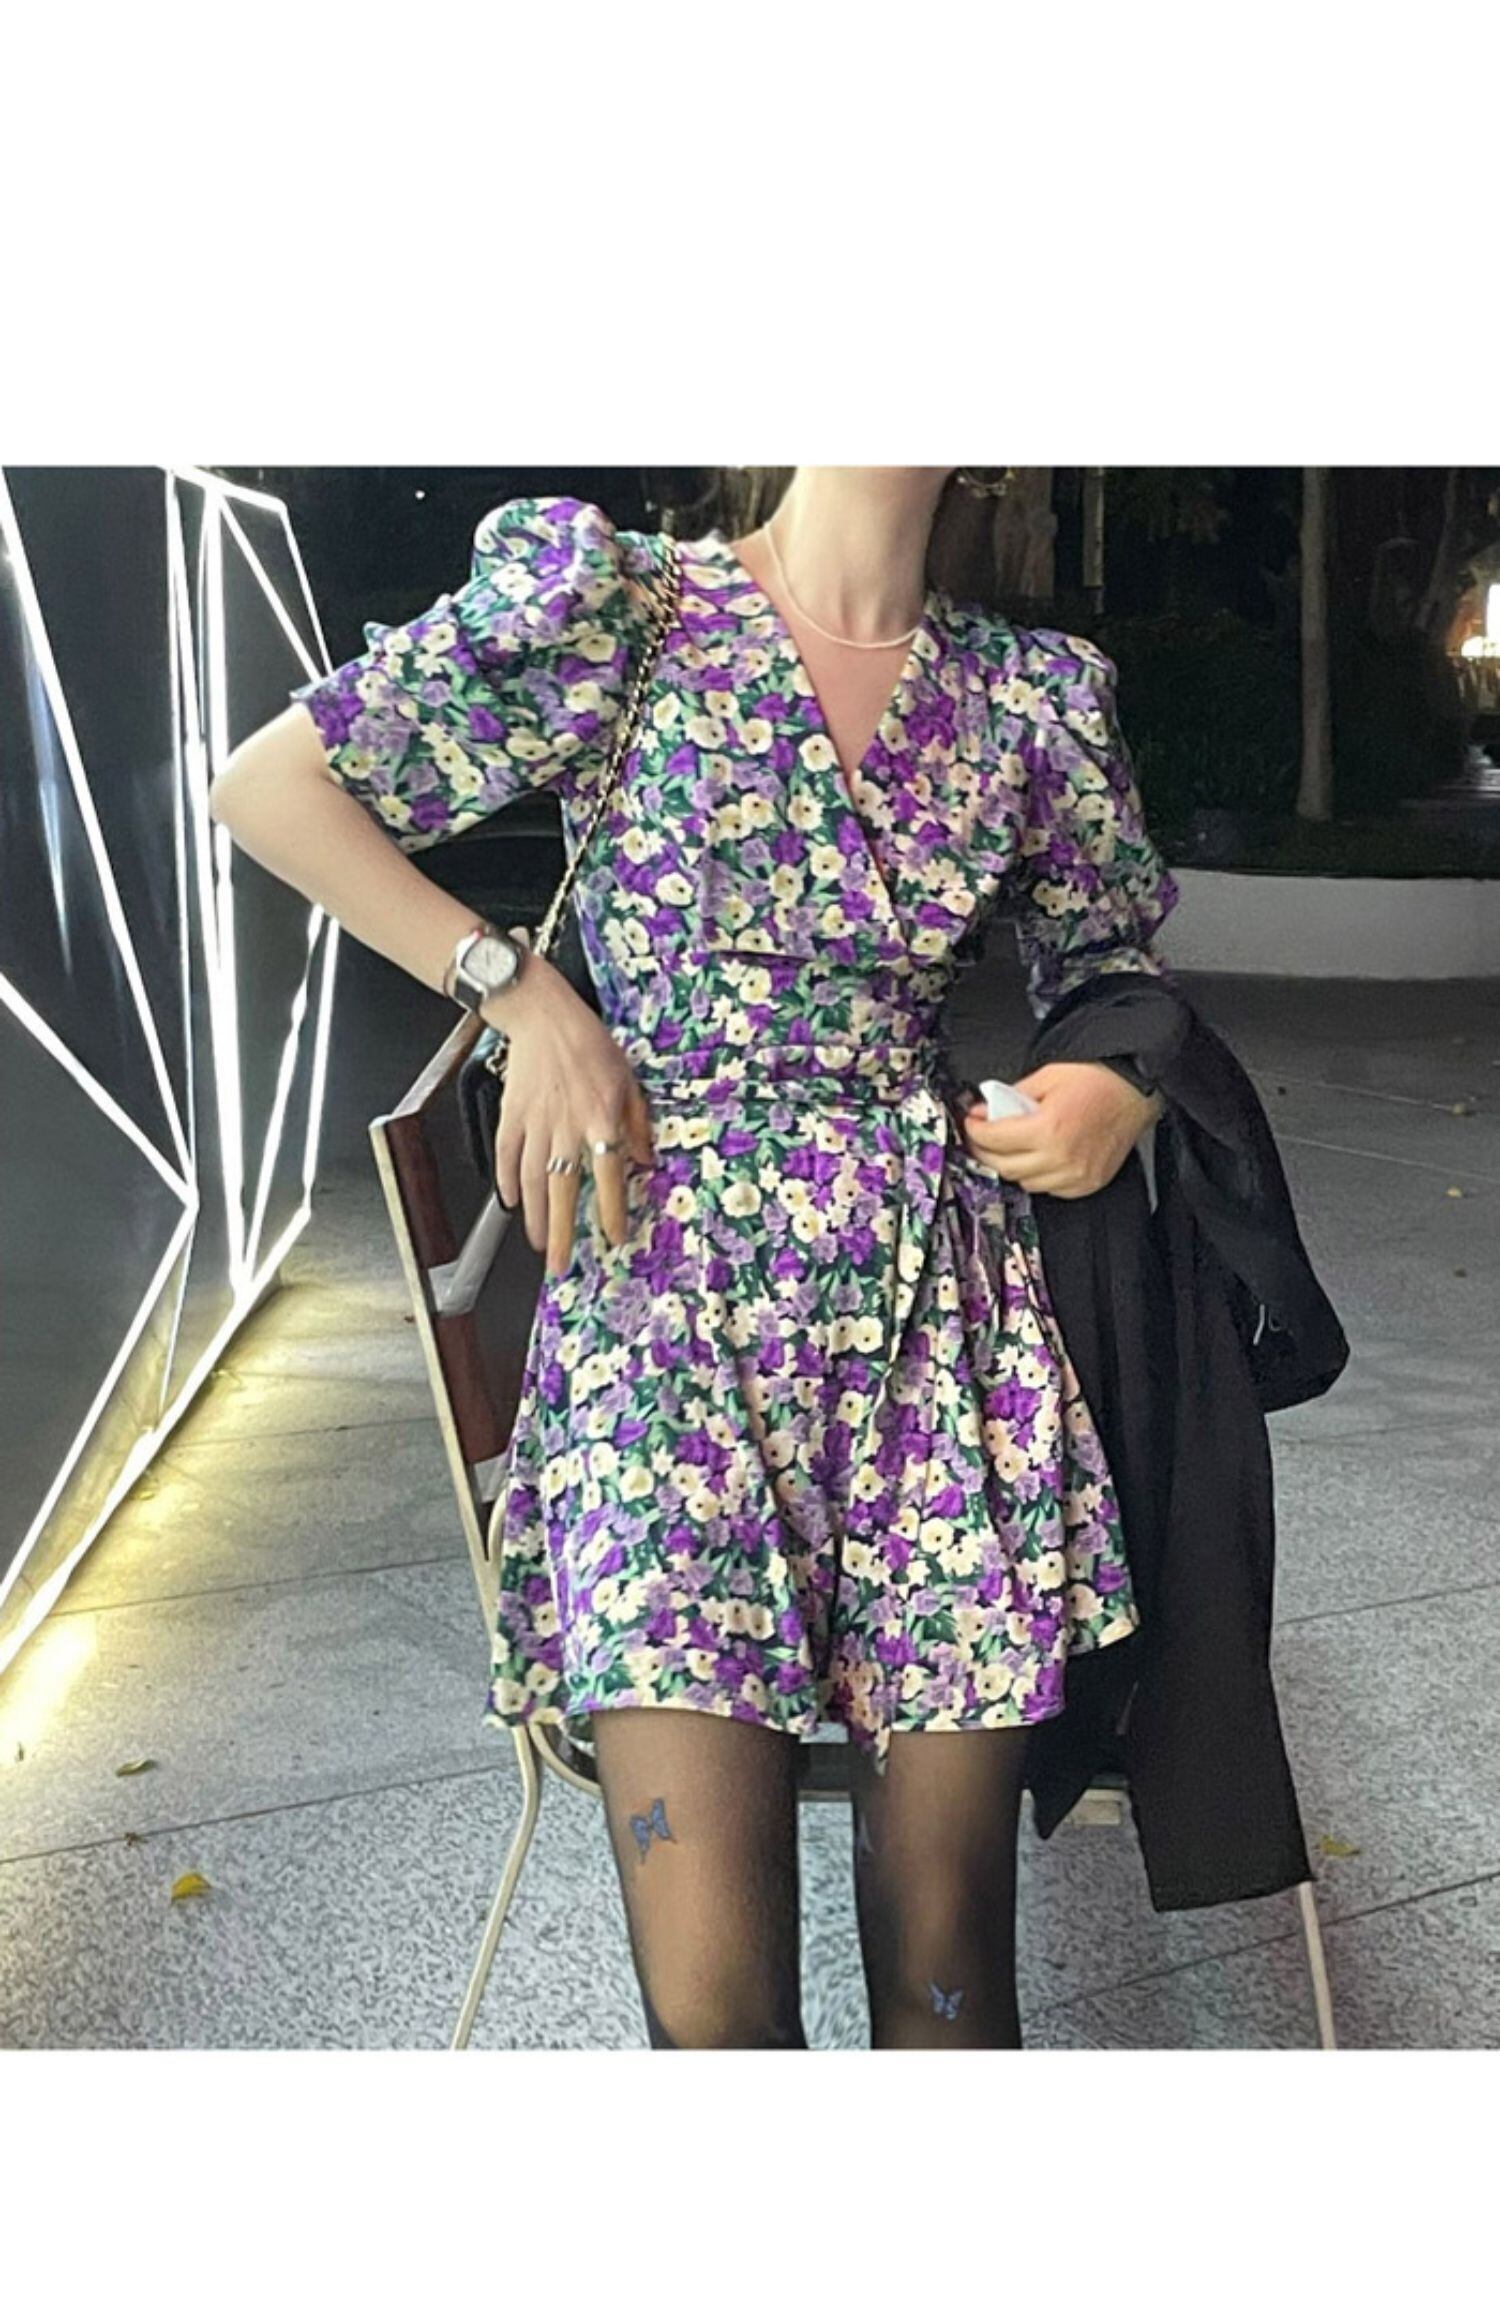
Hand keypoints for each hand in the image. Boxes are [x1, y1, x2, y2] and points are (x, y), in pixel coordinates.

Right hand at [484, 953, 654, 1270]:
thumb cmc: (589, 1044)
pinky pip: (507, 1157)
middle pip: (564, 1189)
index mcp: (600, 1117)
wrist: (543, 1016)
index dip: (610, 1210)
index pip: (608, 1175)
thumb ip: (638, 1123)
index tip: (613, 1238)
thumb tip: (645, 1160)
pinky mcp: (511, 1115)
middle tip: (561, 1264)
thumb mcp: (628, 1079)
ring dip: (536, 1217)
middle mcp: (566, 1126)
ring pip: (533, 1180)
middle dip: (562, 1231)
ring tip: (540, 1243)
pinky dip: (507, 1182)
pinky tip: (513, 1204)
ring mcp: (535, 1123)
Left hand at [959, 1060, 1162, 1198]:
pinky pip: (1050, 1189)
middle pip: (1003, 1166)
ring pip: (1025, 1182)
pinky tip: (1036, 1158)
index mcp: (1048, 1129)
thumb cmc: (1099, 1078)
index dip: (975, 1130)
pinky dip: (1037, 1176)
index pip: (993, 1140)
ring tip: (1009, 1145)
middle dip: (985, 1150)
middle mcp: (1062, 1157)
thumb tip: (988, 1109)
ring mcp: (1077, 1174)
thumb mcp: (1046, 1076)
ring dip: (1011, 1165)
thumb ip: (1012, 1097)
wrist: (1136, 1089)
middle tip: (982, 1135)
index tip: (973, 1121)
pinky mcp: (1089, 1182)